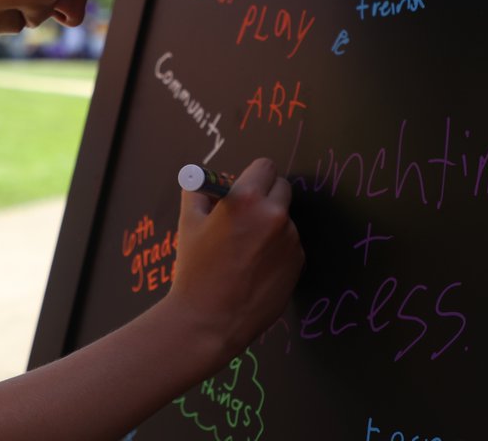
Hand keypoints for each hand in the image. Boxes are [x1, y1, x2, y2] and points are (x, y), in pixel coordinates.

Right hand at [165, 157, 304, 362]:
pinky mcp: (298, 263)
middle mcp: (275, 216)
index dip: (252, 175)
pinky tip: (254, 268)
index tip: (245, 186)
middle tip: (245, 214)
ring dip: (271, 225)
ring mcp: (290, 241)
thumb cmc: (195, 270)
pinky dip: (277, 249)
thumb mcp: (189, 221)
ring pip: (285, 219)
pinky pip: (289, 244)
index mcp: (247, 199)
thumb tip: (212, 181)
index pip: (265, 166)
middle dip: (265, 195)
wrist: (209, 320)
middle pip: (281, 187)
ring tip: (244, 250)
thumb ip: (201, 191)